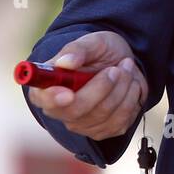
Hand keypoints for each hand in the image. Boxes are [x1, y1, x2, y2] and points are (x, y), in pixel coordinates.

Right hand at [26, 30, 147, 141]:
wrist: (124, 64)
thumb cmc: (101, 53)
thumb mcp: (92, 42)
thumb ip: (78, 50)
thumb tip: (66, 62)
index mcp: (48, 86)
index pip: (43, 99)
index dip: (53, 99)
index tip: (68, 94)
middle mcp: (61, 110)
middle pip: (76, 111)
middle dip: (102, 87)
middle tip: (116, 69)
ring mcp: (82, 124)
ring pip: (103, 113)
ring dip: (122, 87)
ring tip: (126, 69)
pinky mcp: (105, 130)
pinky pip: (121, 120)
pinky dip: (131, 97)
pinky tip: (130, 84)